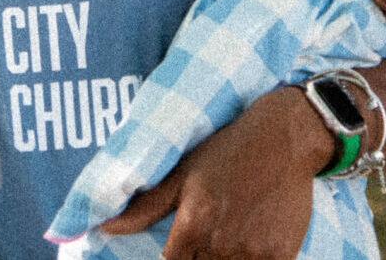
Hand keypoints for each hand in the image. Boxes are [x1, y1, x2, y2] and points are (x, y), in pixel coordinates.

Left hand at [101, 88, 327, 259]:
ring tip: (228, 233)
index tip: (180, 246)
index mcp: (192, 224)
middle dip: (198, 257)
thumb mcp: (184, 171)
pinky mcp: (281, 256)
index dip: (173, 259)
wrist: (282, 138)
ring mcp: (253, 253)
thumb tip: (103, 227)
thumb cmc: (227, 151)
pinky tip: (249, 238)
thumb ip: (145, 206)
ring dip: (222, 259)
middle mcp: (220, 244)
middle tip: (207, 234)